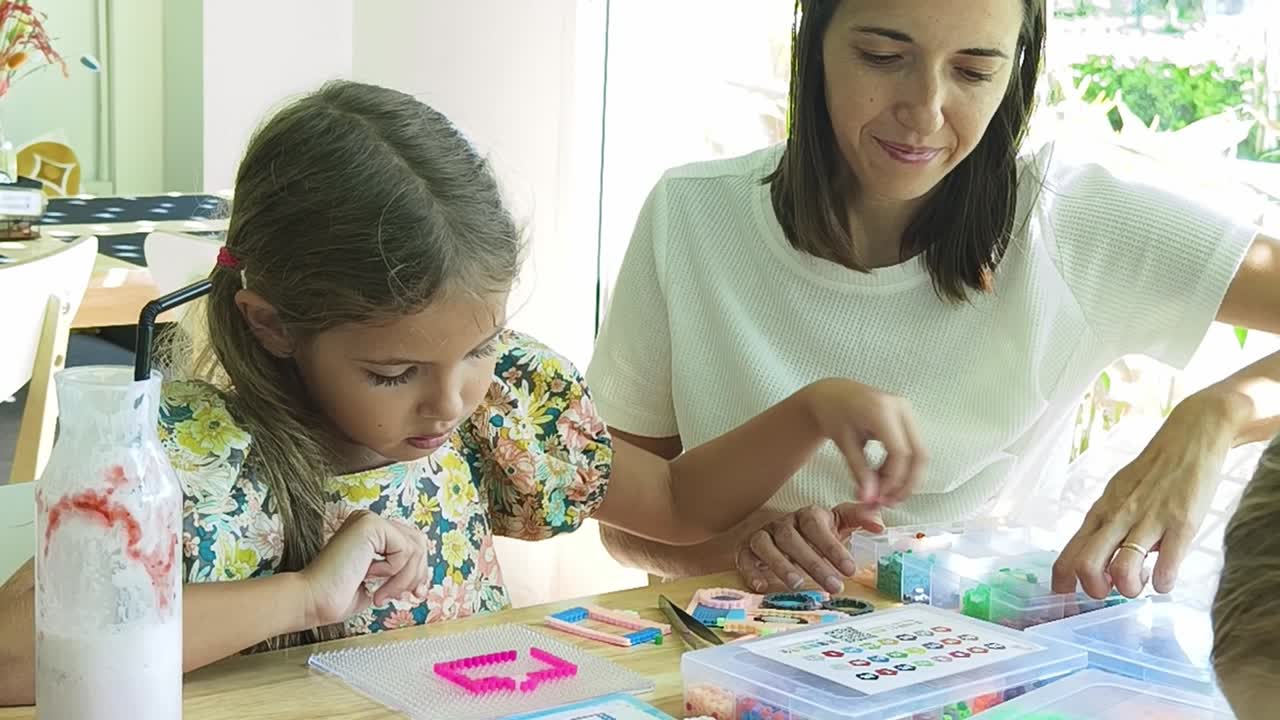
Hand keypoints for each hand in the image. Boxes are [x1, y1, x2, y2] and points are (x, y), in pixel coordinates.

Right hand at [299, 511, 431, 627]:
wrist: (313, 600)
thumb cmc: (337, 596)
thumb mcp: (377, 583)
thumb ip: (398, 573)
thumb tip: (422, 577)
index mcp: (369, 533)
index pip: (410, 544)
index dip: (418, 570)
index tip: (415, 594)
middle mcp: (369, 521)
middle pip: (418, 542)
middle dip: (417, 574)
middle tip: (404, 596)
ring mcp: (369, 520)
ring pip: (415, 547)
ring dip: (403, 578)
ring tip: (382, 594)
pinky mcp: (370, 524)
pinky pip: (405, 549)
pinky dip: (394, 572)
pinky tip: (369, 577)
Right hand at [736, 503, 884, 593]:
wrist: (779, 535)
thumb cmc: (813, 533)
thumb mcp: (839, 523)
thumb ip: (859, 519)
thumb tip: (880, 523)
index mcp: (806, 516)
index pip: (816, 526)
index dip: (832, 547)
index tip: (850, 569)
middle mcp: (782, 524)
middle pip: (792, 538)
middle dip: (814, 563)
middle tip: (833, 586)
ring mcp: (762, 535)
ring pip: (765, 545)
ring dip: (780, 564)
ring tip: (798, 584)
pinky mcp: (745, 549)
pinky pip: (744, 557)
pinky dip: (750, 570)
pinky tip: (761, 585)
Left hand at [802, 378, 927, 504]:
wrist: (831, 395)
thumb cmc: (833, 413)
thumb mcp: (844, 444)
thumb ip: (859, 472)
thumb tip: (870, 498)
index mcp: (881, 410)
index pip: (900, 452)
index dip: (894, 479)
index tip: (880, 496)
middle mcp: (900, 407)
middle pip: (918, 453)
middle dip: (907, 482)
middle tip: (890, 501)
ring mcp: (906, 411)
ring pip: (919, 452)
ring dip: (905, 477)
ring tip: (884, 492)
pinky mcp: (906, 418)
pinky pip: (912, 447)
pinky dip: (901, 466)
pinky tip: (884, 477)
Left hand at [1052, 392, 1238, 599]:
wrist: (1189, 440)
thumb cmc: (1151, 473)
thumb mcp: (1117, 496)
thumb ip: (1106, 526)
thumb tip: (1098, 562)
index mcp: (1101, 513)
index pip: (1069, 553)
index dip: (1064, 581)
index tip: (1068, 595)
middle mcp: (1118, 517)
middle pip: (1087, 564)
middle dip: (1095, 589)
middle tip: (1112, 590)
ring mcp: (1149, 521)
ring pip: (1123, 568)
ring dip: (1130, 588)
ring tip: (1142, 583)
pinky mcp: (1181, 523)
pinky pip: (1168, 563)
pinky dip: (1164, 582)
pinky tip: (1166, 582)